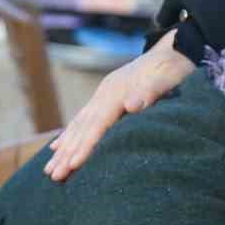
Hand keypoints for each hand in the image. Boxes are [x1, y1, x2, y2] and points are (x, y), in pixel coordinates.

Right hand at [43, 29, 197, 181]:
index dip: (85, 145)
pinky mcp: (106, 97)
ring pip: (78, 125)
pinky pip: (82, 119)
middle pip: (83, 127)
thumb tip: (131, 105)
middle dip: (67, 153)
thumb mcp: (169, 76)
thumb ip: (151, 90)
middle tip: (52, 176)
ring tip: (49, 169)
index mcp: (118, 90)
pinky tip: (57, 146)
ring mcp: (104, 94)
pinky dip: (68, 134)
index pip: (98, 123)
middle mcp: (106, 92)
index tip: (72, 165)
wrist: (175, 48)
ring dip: (63, 148)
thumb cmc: (174, 66)